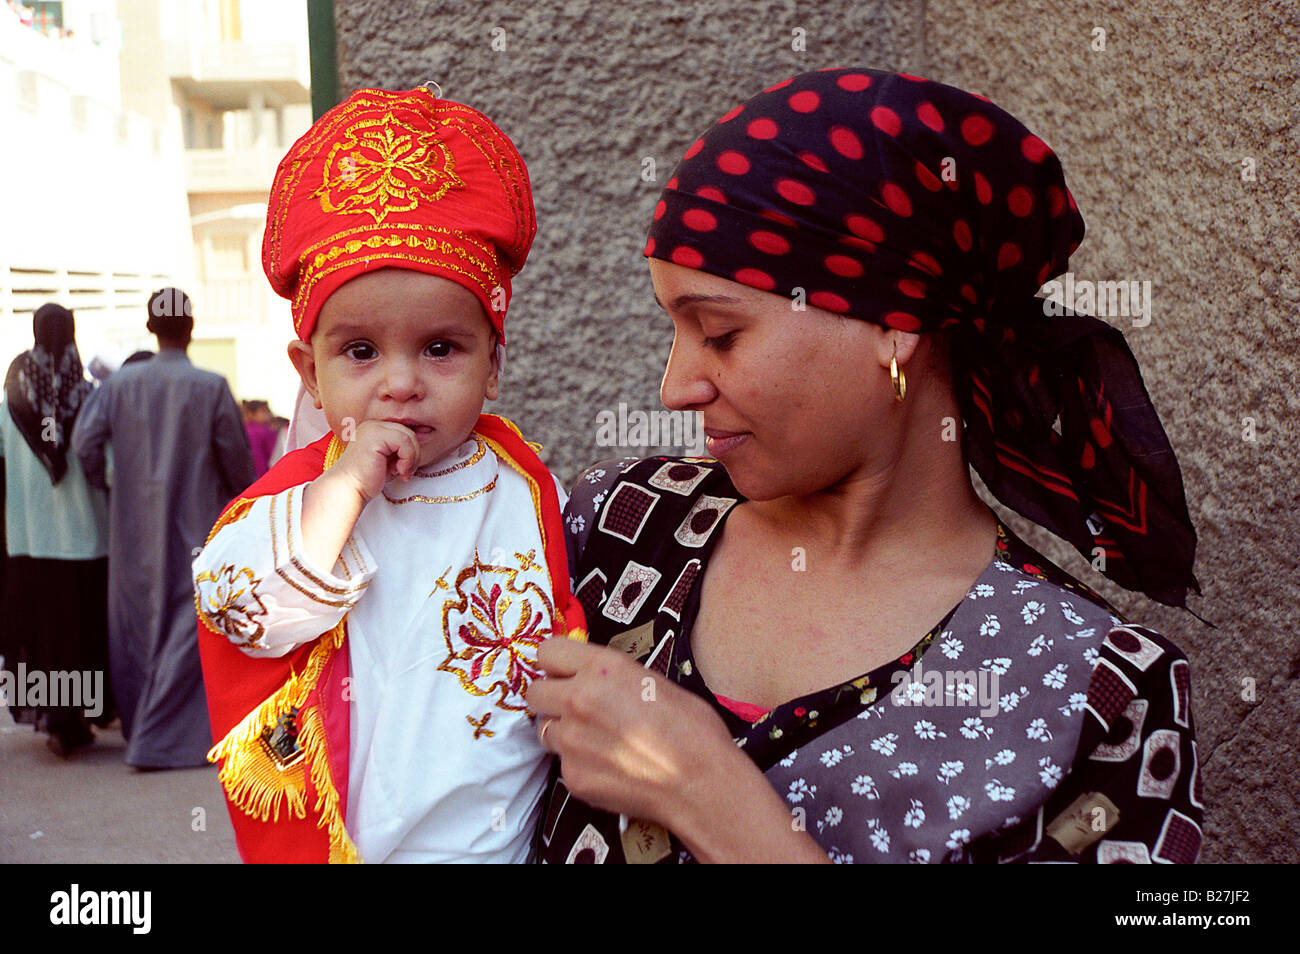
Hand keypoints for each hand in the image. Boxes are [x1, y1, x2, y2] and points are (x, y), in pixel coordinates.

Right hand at [331, 419, 420, 502]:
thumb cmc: (368, 479)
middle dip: (413, 454)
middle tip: (405, 472)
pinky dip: (407, 459)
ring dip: (411, 458)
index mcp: (375, 428)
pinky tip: (397, 472)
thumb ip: (404, 449)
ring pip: (409, 437)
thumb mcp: (391, 460)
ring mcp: (373, 428)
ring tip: (402, 473)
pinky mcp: (375, 437)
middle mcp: (373, 424)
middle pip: (409, 432)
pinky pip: (404, 443)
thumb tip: (427, 434)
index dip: (413, 447)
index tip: (409, 465)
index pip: (405, 430)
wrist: (348, 489)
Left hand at [528, 638, 734, 825]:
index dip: (554, 663)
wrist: (700, 781)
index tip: (561, 671)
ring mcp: (572, 741)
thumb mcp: (651, 679)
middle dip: (550, 698)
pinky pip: (562, 763)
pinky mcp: (573, 775)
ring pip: (545, 729)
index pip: (546, 651)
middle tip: (573, 707)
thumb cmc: (690, 728)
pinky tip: (608, 765)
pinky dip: (578, 763)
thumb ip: (609, 675)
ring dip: (563, 731)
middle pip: (534, 692)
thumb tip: (587, 676)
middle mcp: (579, 699)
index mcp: (602, 668)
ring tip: (596, 739)